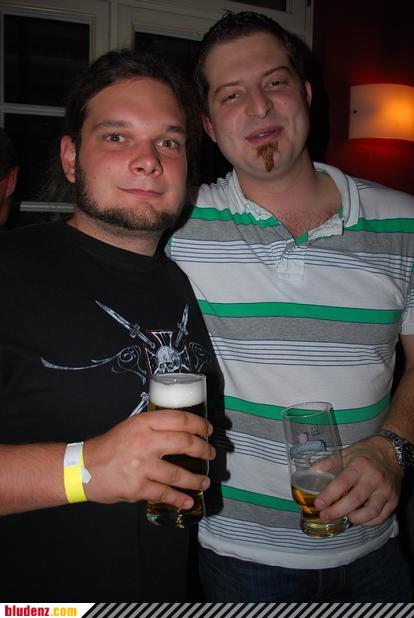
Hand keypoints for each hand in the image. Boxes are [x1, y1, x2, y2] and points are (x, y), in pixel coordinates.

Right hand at [83, 410, 214, 509]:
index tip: (208, 431)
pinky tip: (188, 500)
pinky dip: (180, 498)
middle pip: (185, 443)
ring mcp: (142, 466)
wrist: (83, 468)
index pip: (180, 419)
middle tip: (210, 455)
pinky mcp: (138, 488)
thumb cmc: (109, 447)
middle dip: (203, 450)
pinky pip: (165, 493)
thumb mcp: (131, 427)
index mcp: (144, 423)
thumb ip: (154, 427)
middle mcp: (144, 442)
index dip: (199, 424)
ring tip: (204, 482)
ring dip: (195, 479)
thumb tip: (182, 431)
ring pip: (178, 473)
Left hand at [313, 436, 402, 525]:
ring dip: (354, 519)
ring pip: (370, 512)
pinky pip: (381, 517)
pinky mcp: (394, 500)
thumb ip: (327, 463)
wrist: (391, 452)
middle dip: (337, 511)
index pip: (342, 483)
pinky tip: (358, 519)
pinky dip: (368, 522)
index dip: (329, 495)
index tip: (318, 504)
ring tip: (344, 517)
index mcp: (359, 465)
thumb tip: (310, 472)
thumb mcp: (345, 453)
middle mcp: (374, 478)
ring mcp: (386, 490)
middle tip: (325, 516)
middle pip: (355, 500)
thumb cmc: (365, 454)